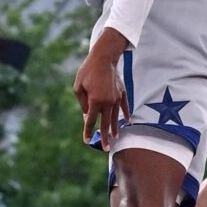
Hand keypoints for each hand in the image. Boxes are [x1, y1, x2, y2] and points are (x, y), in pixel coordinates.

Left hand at [72, 28, 129, 150]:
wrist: (103, 57)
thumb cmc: (87, 72)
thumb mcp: (78, 87)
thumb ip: (83, 104)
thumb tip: (87, 115)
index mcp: (95, 101)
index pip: (90, 121)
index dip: (88, 131)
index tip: (86, 140)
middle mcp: (107, 102)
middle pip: (106, 123)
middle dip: (106, 137)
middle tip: (107, 148)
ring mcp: (116, 98)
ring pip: (116, 116)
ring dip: (115, 128)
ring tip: (116, 138)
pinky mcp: (122, 92)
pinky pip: (124, 106)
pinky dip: (126, 114)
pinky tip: (128, 120)